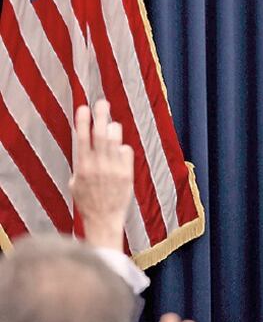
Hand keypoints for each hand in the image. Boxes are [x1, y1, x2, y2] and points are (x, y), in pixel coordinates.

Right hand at [70, 100, 133, 249]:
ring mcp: (114, 170)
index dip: (83, 120)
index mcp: (82, 166)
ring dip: (114, 129)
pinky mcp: (127, 174)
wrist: (104, 219)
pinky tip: (119, 151)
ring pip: (115, 140)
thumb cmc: (87, 201)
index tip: (83, 107)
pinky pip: (126, 152)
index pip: (82, 137)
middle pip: (100, 134)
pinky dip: (122, 148)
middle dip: (101, 115)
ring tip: (111, 124)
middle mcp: (98, 166)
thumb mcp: (75, 182)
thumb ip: (81, 163)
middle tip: (102, 102)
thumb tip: (86, 146)